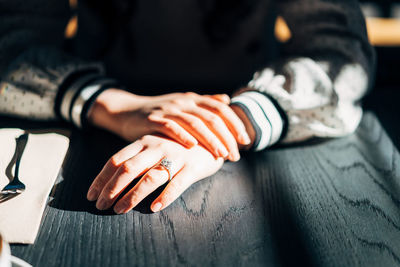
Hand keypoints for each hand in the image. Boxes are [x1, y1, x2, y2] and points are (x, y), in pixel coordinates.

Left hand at [86, 134, 224, 212]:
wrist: (213, 136)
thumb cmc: (178, 146)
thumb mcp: (156, 145)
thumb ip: (138, 157)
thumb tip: (113, 179)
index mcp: (144, 141)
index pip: (116, 160)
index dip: (101, 179)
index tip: (91, 195)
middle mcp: (157, 147)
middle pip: (128, 168)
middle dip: (111, 189)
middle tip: (100, 206)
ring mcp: (175, 156)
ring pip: (150, 178)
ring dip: (132, 196)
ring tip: (119, 210)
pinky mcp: (192, 167)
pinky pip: (177, 184)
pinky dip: (165, 196)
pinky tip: (155, 208)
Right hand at [88, 89, 249, 160]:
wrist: (128, 111)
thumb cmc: (160, 113)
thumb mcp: (184, 105)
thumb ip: (205, 103)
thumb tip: (227, 100)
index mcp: (194, 99)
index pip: (221, 109)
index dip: (235, 124)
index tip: (245, 141)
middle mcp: (184, 102)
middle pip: (212, 117)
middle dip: (227, 137)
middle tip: (236, 155)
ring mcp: (169, 109)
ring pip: (195, 123)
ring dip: (211, 140)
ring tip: (221, 155)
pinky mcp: (153, 119)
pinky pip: (171, 127)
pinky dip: (183, 135)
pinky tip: (193, 146)